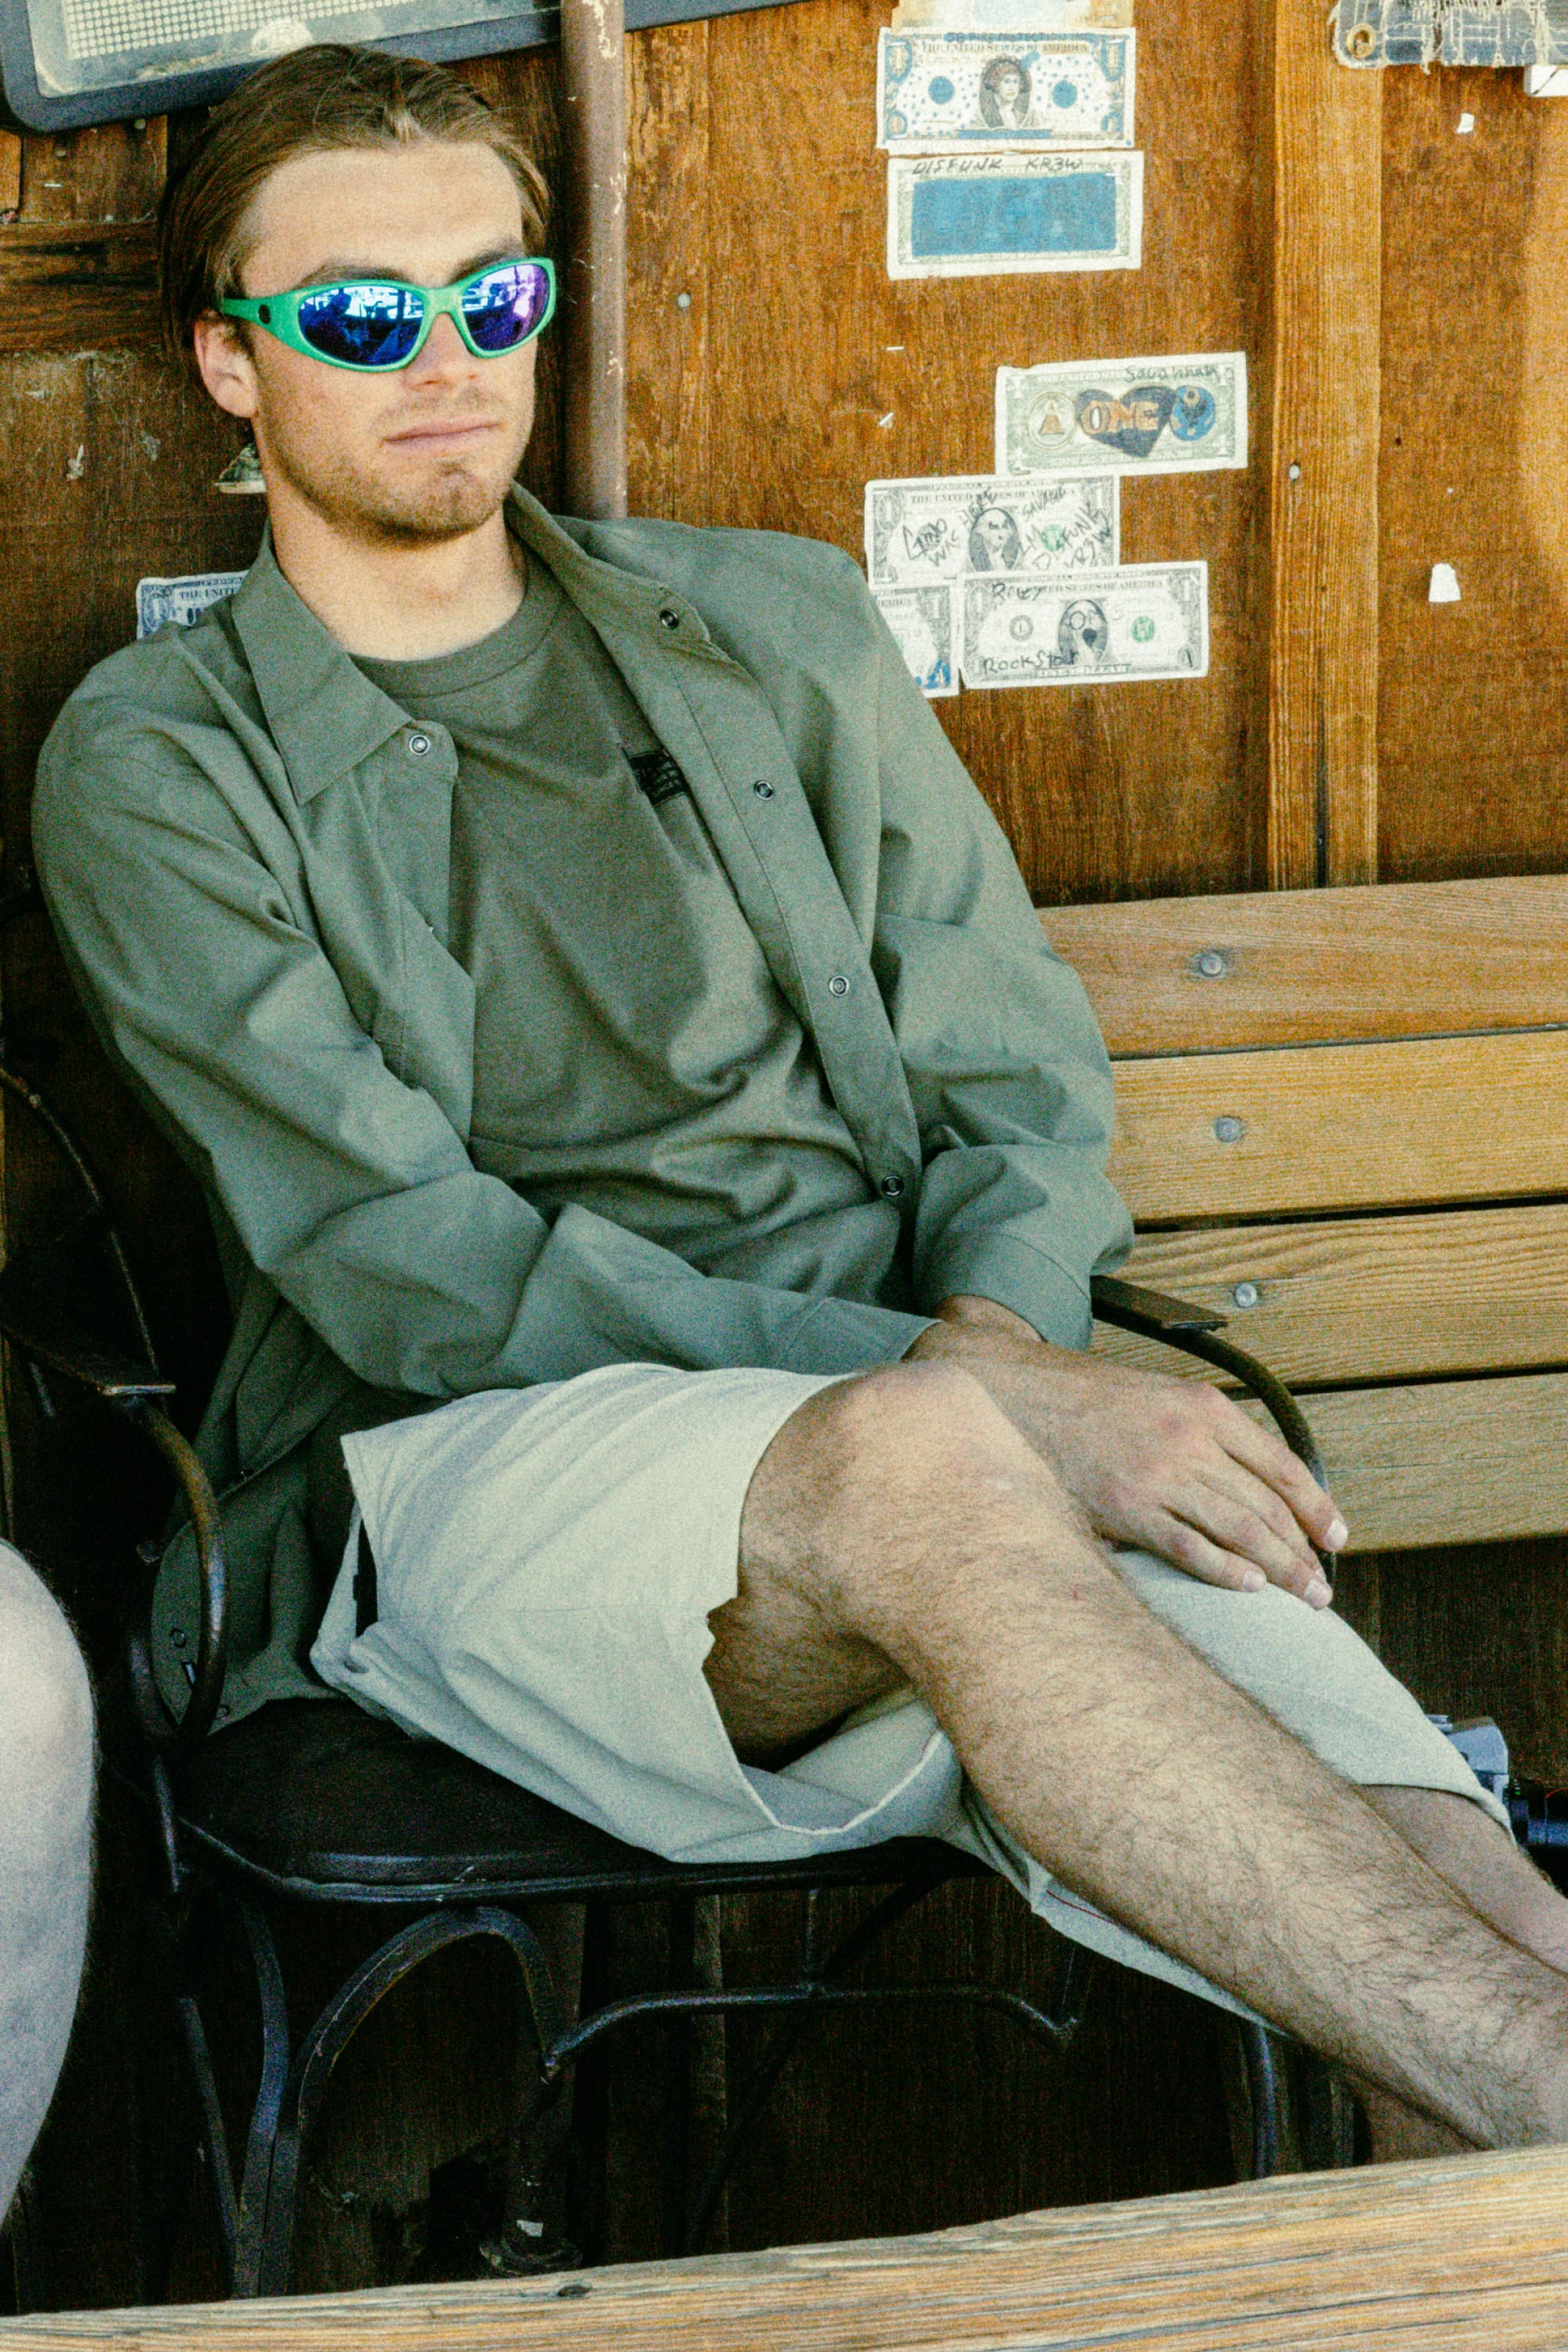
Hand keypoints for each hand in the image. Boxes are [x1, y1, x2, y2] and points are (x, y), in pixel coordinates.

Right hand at [907, 1296, 1347, 1605]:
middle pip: (1266, 1505)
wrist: (1015, 1394)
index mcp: (1205, 1408)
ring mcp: (1158, 1474)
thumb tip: (1249, 1482)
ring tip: (1302, 1597)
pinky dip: (1224, 1570)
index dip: (1316, 1507)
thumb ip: (1205, 1430)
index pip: (1281, 1464)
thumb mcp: (1158, 1394)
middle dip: (1302, 1550)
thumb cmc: (1085, 1399)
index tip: (1336, 1539)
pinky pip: (1188, 1547)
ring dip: (1278, 1568)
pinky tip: (1249, 1589)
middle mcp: (1190, 1440)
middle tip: (1321, 1588)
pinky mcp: (1125, 1507)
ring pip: (1238, 1529)